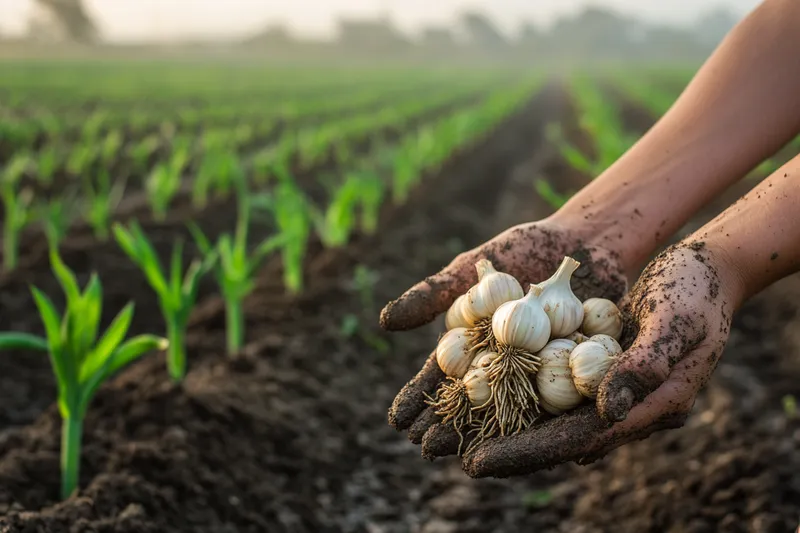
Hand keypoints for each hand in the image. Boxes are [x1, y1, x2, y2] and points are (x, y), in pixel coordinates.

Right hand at [382, 218, 627, 446]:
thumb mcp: (474, 268)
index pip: (442, 374)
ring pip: (511, 409)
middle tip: (426, 448)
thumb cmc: (527, 248)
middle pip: (472, 398)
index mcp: (477, 341)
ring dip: (487, 434)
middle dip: (448, 424)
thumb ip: (433, 294)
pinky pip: (559, 402)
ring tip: (466, 459)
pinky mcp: (579, 375)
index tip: (397, 421)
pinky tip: (525, 445)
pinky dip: (542, 423)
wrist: (590, 240)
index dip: (421, 397)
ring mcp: (542, 372)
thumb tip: (385, 322)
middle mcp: (506, 363)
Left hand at [461, 241, 738, 477]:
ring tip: (442, 429)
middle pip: (551, 434)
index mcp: (649, 408)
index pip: (579, 440)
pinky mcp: (590, 360)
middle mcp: (620, 405)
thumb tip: (609, 411)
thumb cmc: (696, 292)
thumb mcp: (677, 322)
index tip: (479, 462)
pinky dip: (507, 382)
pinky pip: (544, 378)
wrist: (702, 269)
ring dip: (493, 418)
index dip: (527, 453)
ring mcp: (604, 384)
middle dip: (498, 445)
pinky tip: (469, 381)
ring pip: (542, 410)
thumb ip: (647, 364)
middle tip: (443, 453)